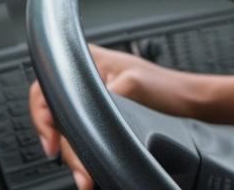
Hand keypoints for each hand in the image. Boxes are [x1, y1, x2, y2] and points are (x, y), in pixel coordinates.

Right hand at [28, 44, 200, 189]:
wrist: (191, 101)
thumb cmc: (168, 87)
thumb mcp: (132, 88)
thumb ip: (103, 99)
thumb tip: (84, 118)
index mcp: (89, 60)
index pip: (46, 89)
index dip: (43, 118)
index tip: (53, 143)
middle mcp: (88, 75)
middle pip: (55, 113)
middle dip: (59, 141)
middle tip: (74, 167)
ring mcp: (95, 94)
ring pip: (67, 126)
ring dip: (71, 149)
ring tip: (82, 172)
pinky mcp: (105, 111)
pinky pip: (83, 131)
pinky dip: (83, 148)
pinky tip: (88, 162)